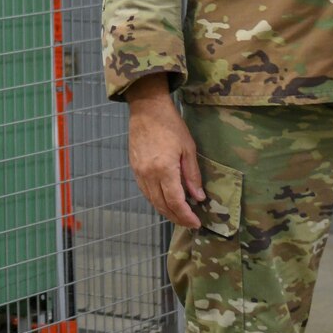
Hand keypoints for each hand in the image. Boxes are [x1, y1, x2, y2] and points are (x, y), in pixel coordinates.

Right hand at [125, 75, 204, 227]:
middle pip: (162, 205)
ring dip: (166, 211)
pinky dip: (156, 200)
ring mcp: (139, 173)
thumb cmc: (171, 125)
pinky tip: (165, 201)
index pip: (175, 202)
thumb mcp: (188, 149)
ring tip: (179, 215)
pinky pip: (145, 192)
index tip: (196, 222)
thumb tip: (198, 197)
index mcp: (164, 169)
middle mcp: (148, 175)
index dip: (186, 216)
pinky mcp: (134, 169)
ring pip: (152, 201)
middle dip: (177, 217)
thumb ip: (192, 175)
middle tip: (190, 222)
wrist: (147, 110)